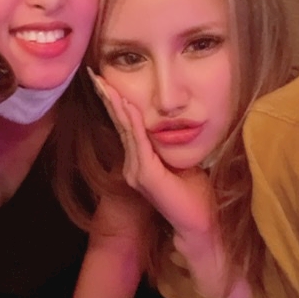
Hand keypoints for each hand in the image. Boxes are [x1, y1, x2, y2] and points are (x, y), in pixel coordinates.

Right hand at [88, 69, 254, 297]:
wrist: (202, 222)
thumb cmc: (197, 192)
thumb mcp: (182, 161)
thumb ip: (169, 145)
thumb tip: (171, 121)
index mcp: (139, 161)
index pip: (125, 126)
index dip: (116, 103)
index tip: (106, 81)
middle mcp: (132, 166)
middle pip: (119, 125)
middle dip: (108, 98)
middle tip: (96, 75)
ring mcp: (135, 171)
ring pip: (125, 130)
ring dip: (115, 105)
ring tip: (105, 85)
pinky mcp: (144, 175)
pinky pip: (137, 142)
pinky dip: (131, 121)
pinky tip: (126, 105)